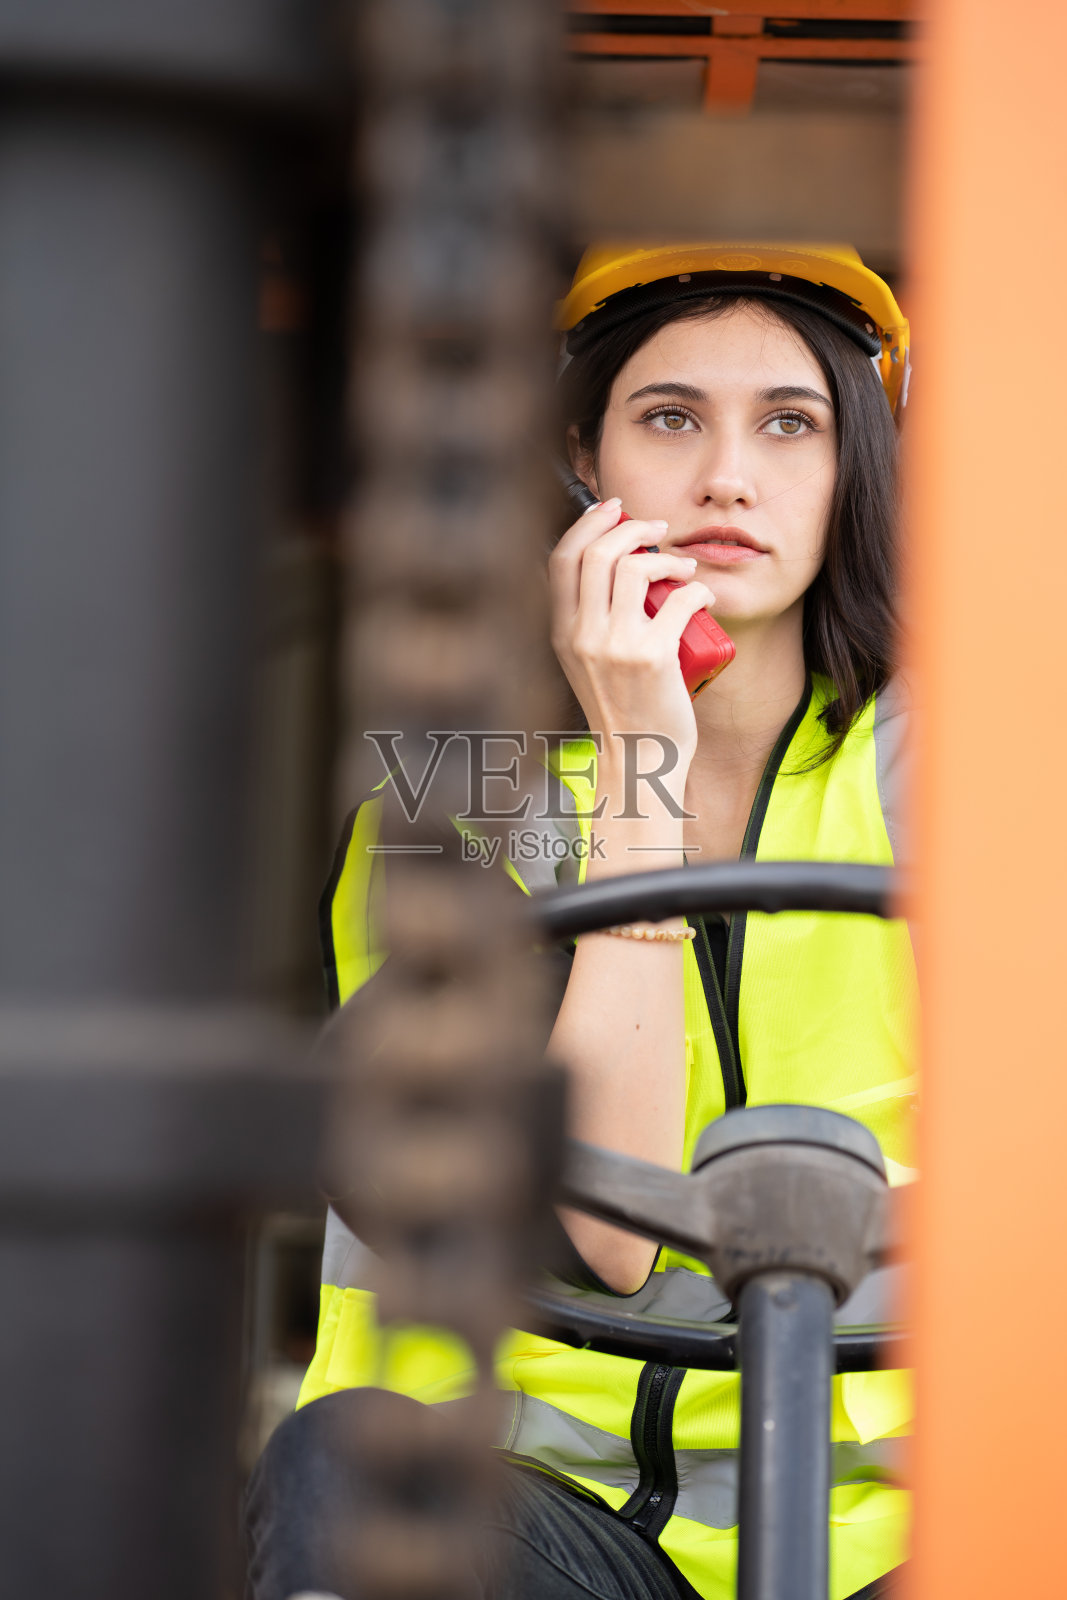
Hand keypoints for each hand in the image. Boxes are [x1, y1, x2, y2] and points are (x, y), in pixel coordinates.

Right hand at [548, 498, 714, 776]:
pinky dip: (698, 589)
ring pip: (634, 569)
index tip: (614, 509)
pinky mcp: (652, 657)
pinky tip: (704, 597)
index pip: (561, 558)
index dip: (588, 523)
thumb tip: (609, 566)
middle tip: (659, 529)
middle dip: (633, 527)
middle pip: (597, 553)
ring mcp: (615, 646)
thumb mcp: (586, 661)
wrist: (640, 757)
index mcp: (562, 632)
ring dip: (667, 557)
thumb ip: (586, 620)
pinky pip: (678, 600)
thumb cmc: (623, 707)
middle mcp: (581, 635)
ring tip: (684, 568)